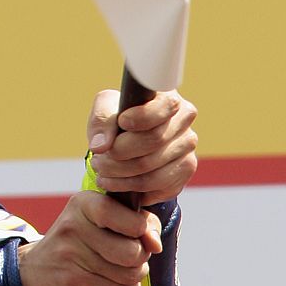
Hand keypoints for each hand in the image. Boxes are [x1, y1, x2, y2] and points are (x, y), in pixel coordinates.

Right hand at [18, 191, 161, 285]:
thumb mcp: (99, 219)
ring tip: (117, 268)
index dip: (142, 230)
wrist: (35, 269)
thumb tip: (155, 244)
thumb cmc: (78, 240)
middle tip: (126, 255)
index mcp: (84, 203)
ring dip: (133, 276)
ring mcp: (73, 254)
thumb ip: (136, 222)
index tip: (136, 233)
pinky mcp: (75, 281)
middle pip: (133, 251)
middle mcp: (75, 225)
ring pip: (130, 274)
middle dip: (139, 258)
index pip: (128, 218)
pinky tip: (111, 283)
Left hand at [87, 89, 197, 205]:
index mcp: (167, 96)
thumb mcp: (104, 111)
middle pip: (155, 140)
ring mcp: (188, 146)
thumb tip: (101, 146)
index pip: (164, 106)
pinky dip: (132, 188)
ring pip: (155, 168)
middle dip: (120, 152)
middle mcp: (184, 120)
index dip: (142, 117)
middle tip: (97, 159)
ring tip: (102, 171)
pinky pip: (160, 186)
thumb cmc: (116, 119)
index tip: (122, 122)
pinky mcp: (185, 170)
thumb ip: (101, 123)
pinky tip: (115, 183)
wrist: (127, 140)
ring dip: (122, 175)